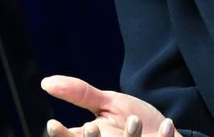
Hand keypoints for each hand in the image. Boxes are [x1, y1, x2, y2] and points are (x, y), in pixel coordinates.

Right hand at [41, 75, 175, 136]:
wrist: (164, 131)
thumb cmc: (131, 120)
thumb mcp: (108, 103)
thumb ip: (80, 94)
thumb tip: (46, 82)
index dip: (60, 134)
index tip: (52, 124)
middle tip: (91, 126)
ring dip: (129, 135)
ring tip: (134, 120)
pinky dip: (163, 135)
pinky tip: (167, 124)